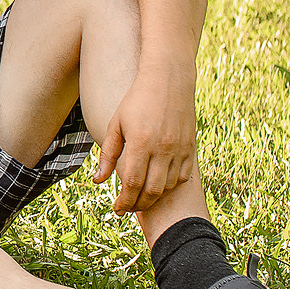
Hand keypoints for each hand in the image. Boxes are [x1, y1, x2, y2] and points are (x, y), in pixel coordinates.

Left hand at [94, 68, 196, 214]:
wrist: (167, 80)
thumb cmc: (136, 100)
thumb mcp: (116, 124)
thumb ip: (108, 154)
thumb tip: (98, 181)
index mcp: (141, 143)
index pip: (133, 184)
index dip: (124, 201)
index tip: (117, 209)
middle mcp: (163, 148)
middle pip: (152, 191)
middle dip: (138, 205)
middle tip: (128, 208)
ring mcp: (179, 148)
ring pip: (168, 186)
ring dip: (154, 197)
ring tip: (141, 198)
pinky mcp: (191, 147)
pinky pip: (183, 176)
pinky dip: (171, 186)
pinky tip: (159, 185)